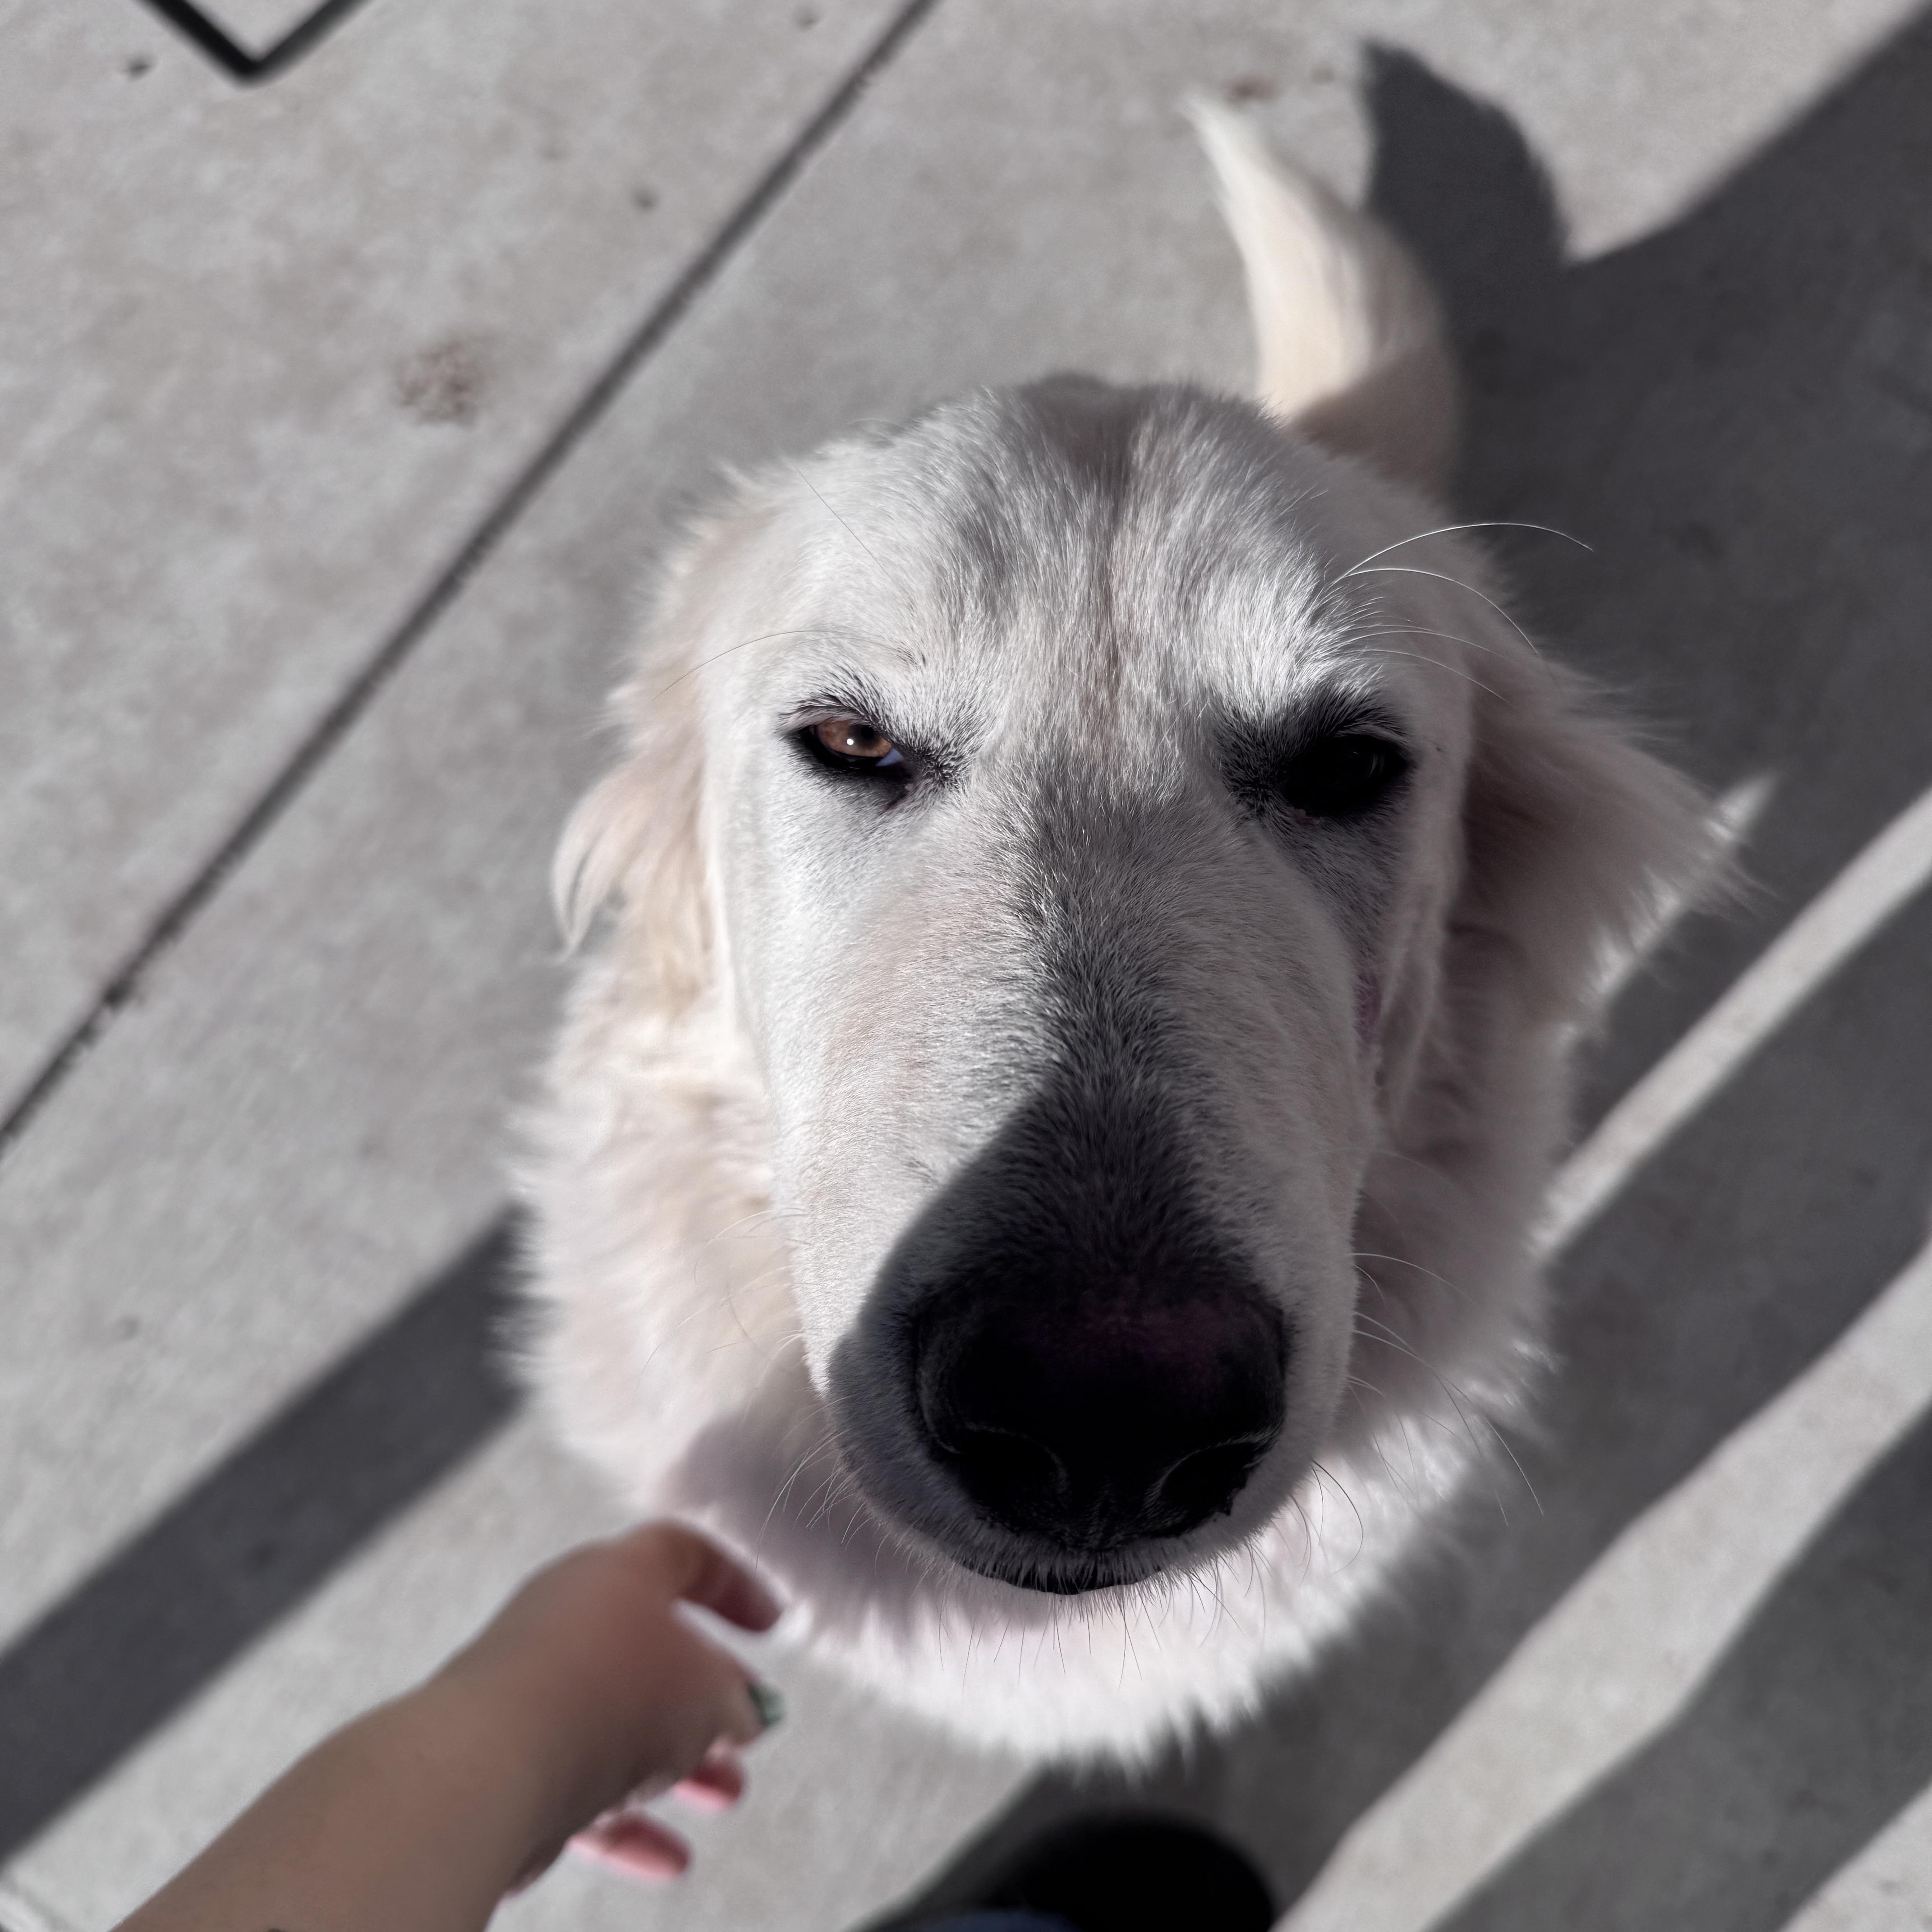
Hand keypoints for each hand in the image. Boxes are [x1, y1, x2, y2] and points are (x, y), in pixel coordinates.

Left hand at [434, 1519, 784, 1884]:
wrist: (483, 1769)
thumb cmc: (600, 1700)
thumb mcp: (709, 1692)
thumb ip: (734, 1699)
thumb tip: (739, 1715)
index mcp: (616, 1573)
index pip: (685, 1555)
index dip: (735, 1587)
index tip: (768, 1624)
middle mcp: (566, 1617)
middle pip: (652, 1647)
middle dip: (707, 1694)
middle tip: (743, 1726)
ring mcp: (531, 1688)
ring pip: (618, 1721)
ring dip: (677, 1760)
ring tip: (724, 1792)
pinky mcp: (505, 1757)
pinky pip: (579, 1784)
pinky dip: (627, 1820)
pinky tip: (667, 1857)